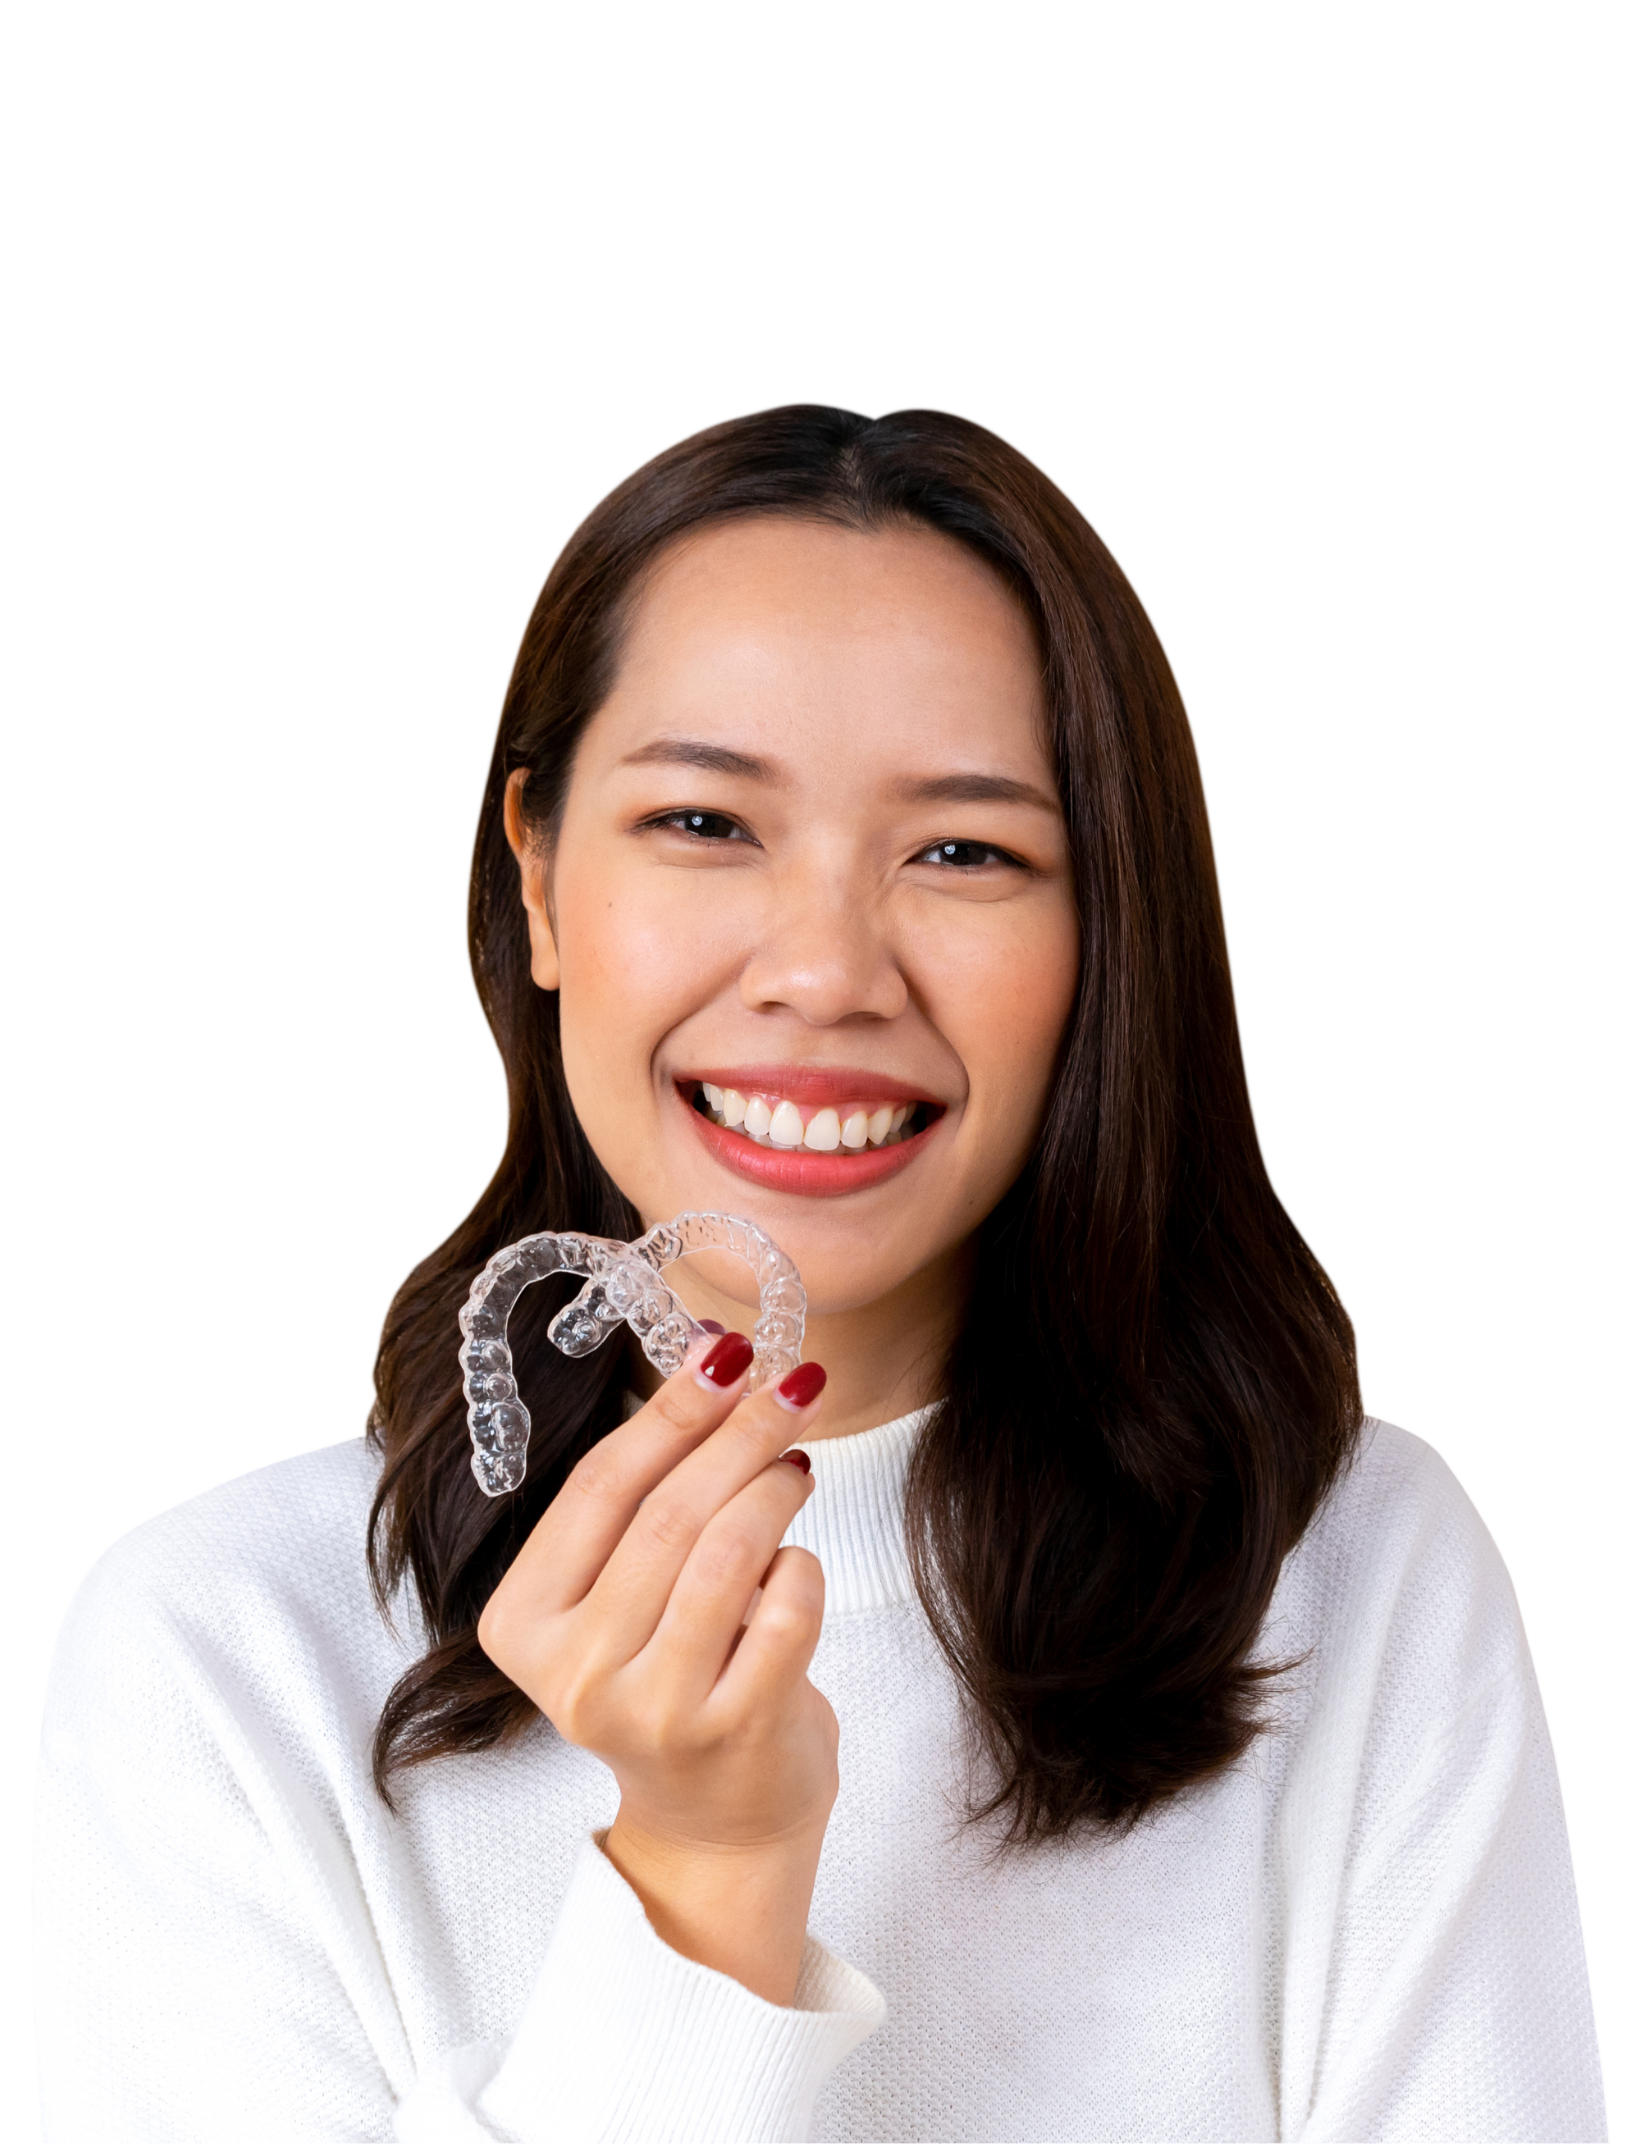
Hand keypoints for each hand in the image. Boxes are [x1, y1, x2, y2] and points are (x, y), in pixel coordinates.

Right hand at [477, 1333, 834, 2003]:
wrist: (714, 1826)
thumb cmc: (669, 1679)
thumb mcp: (624, 1595)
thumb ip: (648, 1494)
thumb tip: (709, 1354)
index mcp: (525, 1623)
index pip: (601, 1487)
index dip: (670, 1409)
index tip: (726, 1350)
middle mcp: (576, 1671)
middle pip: (669, 1514)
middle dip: (740, 1432)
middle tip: (792, 1383)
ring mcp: (652, 1709)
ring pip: (727, 1554)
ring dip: (774, 1488)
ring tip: (797, 1463)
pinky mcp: (731, 1732)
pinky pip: (785, 1611)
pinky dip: (802, 1568)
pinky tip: (797, 1562)